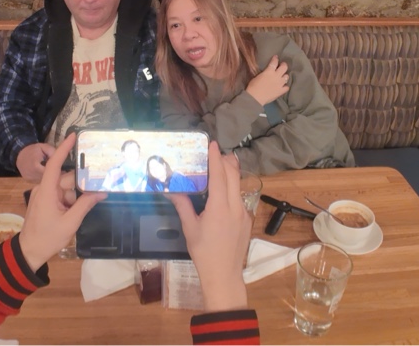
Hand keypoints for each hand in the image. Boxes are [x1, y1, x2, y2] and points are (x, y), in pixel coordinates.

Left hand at [17, 134, 104, 269]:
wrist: (29, 252)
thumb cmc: (48, 237)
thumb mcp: (70, 223)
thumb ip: (85, 205)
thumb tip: (101, 192)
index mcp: (47, 191)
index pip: (55, 164)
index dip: (63, 148)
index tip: (73, 136)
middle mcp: (44, 189)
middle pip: (67, 179)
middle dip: (82, 183)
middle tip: (102, 183)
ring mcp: (44, 195)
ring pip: (66, 188)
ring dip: (78, 195)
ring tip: (94, 197)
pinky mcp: (46, 202)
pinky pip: (62, 195)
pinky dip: (72, 199)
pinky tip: (82, 206)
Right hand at [168, 142, 251, 311]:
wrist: (224, 275)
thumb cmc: (204, 252)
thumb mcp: (190, 228)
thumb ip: (183, 206)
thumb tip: (171, 191)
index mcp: (220, 207)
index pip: (219, 175)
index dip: (215, 158)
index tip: (212, 143)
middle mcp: (235, 206)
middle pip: (233, 175)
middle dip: (225, 161)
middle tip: (215, 152)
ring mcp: (243, 213)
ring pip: (238, 185)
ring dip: (230, 173)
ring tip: (219, 166)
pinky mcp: (246, 219)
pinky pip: (239, 197)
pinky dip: (231, 187)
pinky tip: (222, 190)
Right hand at [245, 55, 289, 105]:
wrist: (255, 97)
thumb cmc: (253, 86)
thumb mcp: (257, 76)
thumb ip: (264, 73)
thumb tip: (266, 73)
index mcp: (269, 71)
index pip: (274, 62)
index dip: (276, 59)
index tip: (276, 57)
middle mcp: (276, 76)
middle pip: (284, 67)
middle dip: (284, 65)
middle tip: (282, 65)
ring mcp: (280, 84)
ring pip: (286, 77)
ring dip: (284, 76)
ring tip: (282, 76)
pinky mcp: (281, 91)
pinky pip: (287, 87)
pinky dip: (285, 86)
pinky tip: (283, 86)